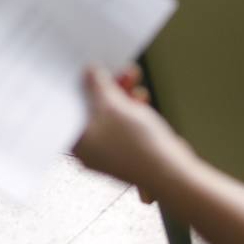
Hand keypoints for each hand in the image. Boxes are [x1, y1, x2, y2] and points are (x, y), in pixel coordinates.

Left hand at [73, 66, 191, 199]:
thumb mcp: (112, 106)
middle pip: (91, 109)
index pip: (69, 106)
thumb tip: (89, 74)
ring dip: (121, 95)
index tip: (87, 69)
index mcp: (77, 143)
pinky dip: (131, 109)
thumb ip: (96, 86)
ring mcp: (109, 153)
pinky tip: (140, 99)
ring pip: (110, 115)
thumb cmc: (138, 147)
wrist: (173, 174)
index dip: (78, 85)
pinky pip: (124, 124)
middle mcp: (90, 150)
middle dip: (105, 87)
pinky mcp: (128, 152)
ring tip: (133, 81)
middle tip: (115, 72)